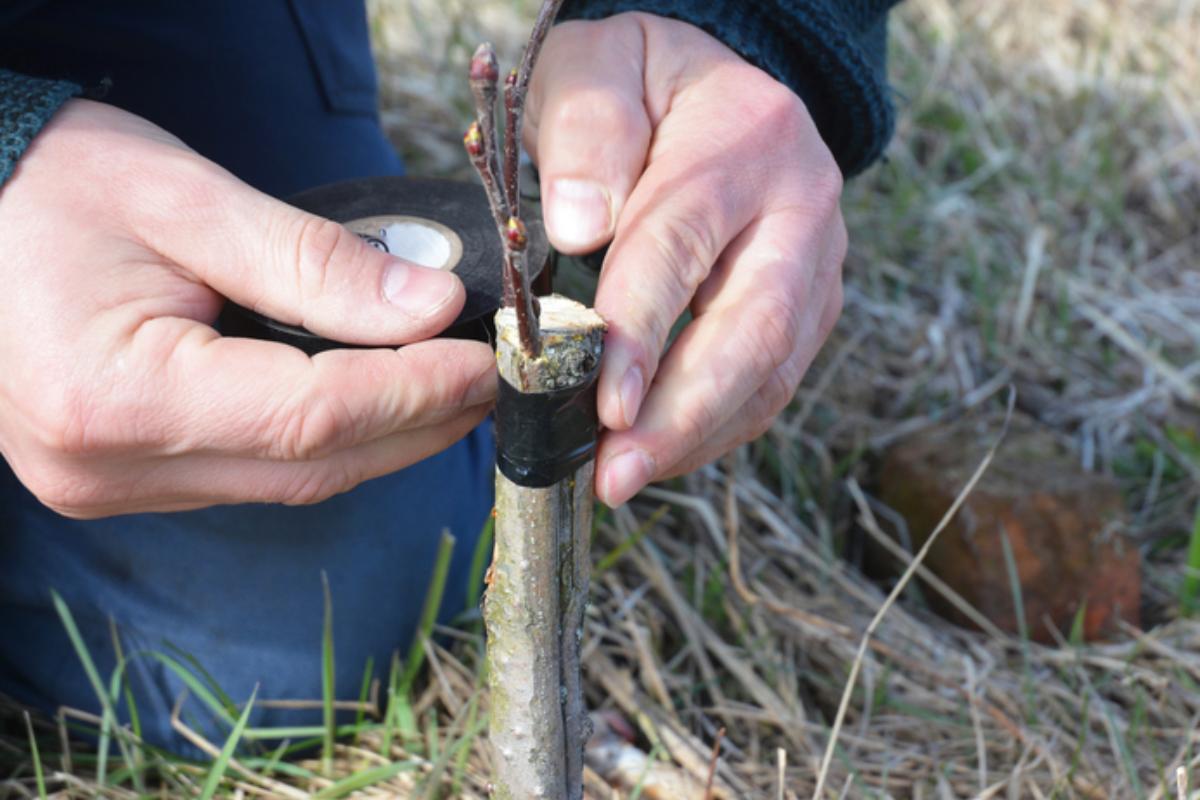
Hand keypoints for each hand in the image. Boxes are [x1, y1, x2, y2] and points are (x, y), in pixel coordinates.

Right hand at [0, 100, 494, 517]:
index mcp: (116, 396)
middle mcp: (108, 467)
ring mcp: (110, 484)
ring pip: (292, 483)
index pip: (313, 417)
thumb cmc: (49, 185)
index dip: (415, 391)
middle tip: (488, 379)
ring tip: (448, 388)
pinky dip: (325, 444)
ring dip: (381, 439)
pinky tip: (373, 402)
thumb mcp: (190, 202)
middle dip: (416, 424)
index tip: (485, 359)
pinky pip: (254, 475)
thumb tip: (432, 307)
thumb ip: (316, 263)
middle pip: (313, 467)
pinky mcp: (124, 478)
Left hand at [527, 13, 846, 505]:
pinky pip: (771, 382)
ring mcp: (816, 263)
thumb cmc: (640, 82)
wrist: (714, 86)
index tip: (604, 401)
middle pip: (756, 328)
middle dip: (684, 413)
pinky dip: (715, 428)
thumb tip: (581, 225)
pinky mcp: (809, 306)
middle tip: (618, 474)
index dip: (643, 330)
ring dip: (698, 436)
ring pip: (773, 371)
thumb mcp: (597, 65)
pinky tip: (659, 453)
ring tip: (624, 478)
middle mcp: (802, 207)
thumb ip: (585, 127)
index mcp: (749, 136)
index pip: (685, 243)